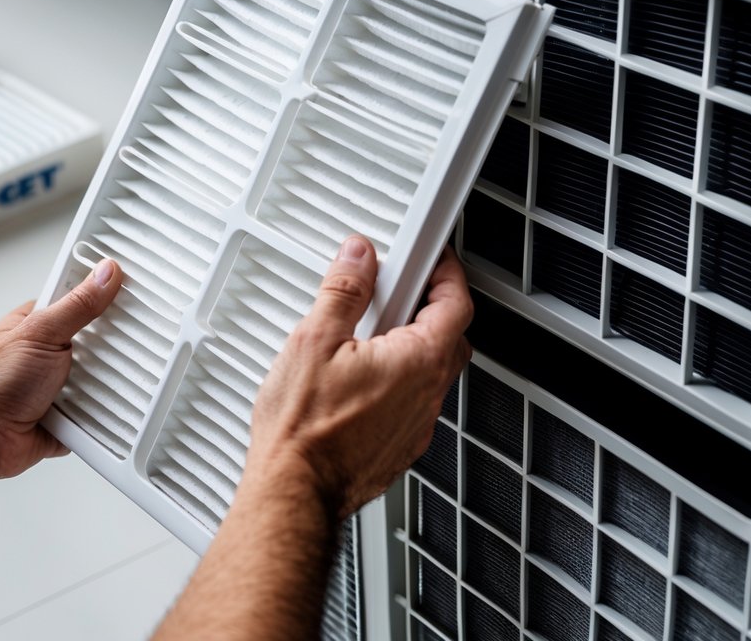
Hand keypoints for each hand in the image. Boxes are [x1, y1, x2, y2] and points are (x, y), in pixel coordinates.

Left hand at [0, 259, 122, 479]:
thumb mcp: (40, 333)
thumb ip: (76, 305)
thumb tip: (104, 275)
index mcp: (38, 324)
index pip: (78, 299)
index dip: (103, 294)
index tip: (132, 290)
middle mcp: (48, 353)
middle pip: (95, 340)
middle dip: (110, 345)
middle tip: (130, 341)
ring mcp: (57, 385)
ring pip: (100, 377)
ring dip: (106, 382)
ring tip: (114, 379)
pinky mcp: (67, 415)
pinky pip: (98, 410)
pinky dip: (101, 412)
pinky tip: (105, 409)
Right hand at [247, 236, 472, 520]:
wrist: (295, 491)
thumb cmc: (305, 428)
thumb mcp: (315, 339)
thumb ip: (344, 291)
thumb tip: (358, 258)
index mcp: (419, 360)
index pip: (456, 303)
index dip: (446, 273)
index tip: (432, 258)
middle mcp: (427, 395)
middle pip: (450, 338)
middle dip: (430, 308)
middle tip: (398, 290)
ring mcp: (416, 426)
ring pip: (429, 374)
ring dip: (409, 348)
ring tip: (366, 336)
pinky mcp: (398, 448)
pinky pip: (409, 405)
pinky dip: (394, 384)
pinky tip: (357, 382)